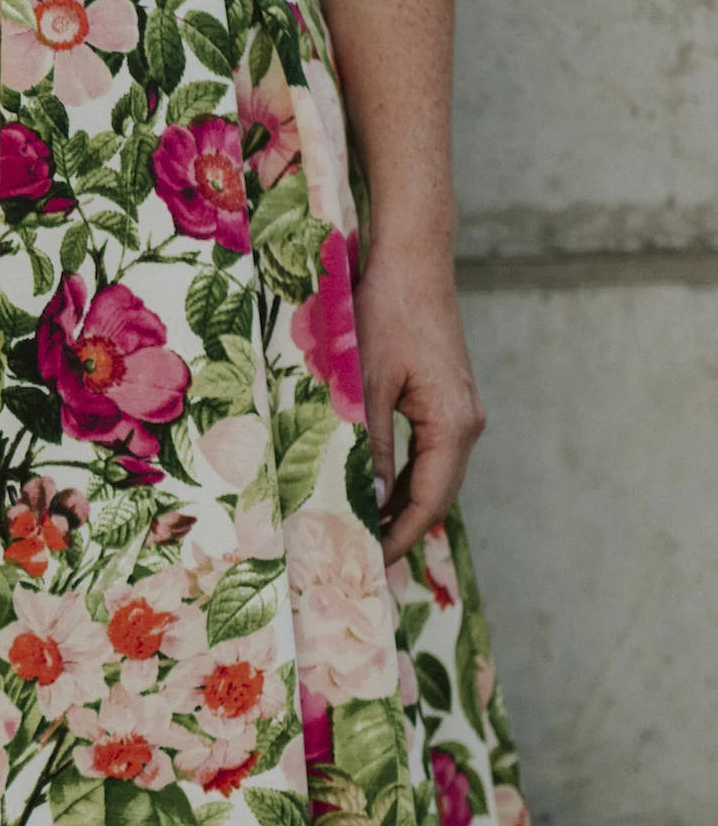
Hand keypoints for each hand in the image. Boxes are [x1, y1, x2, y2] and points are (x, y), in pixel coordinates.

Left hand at [352, 241, 484, 563]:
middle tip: (359, 560)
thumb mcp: (365, 383)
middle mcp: (467, 423)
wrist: (412, 261)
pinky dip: (404, 476)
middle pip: (436, 494)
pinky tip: (374, 489)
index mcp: (453, 425)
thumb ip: (369, 444)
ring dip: (401, 504)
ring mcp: (460, 410)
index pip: (428, 501)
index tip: (368, 565)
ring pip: (433, 474)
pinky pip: (429, 451)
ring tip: (362, 533)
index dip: (397, 536)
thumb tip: (369, 501)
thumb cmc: (384, 313)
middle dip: (400, 528)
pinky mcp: (446, 397)